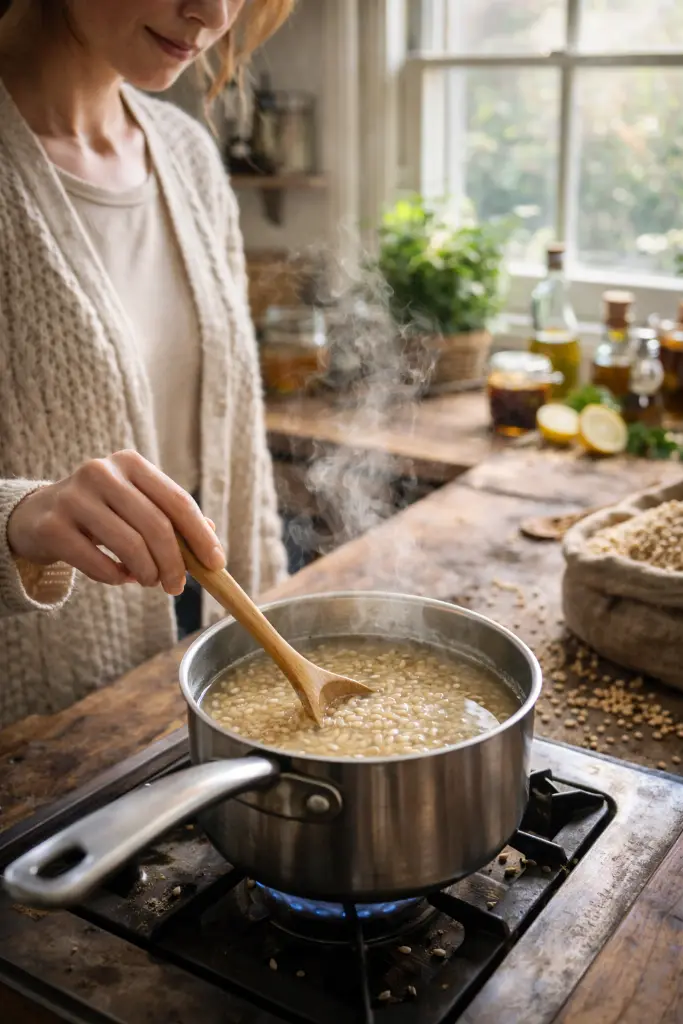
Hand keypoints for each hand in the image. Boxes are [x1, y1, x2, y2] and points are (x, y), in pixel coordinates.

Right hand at [7, 450, 223, 595]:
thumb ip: (171, 518)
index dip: (201, 536)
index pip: (178, 501)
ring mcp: (74, 497)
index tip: (216, 564)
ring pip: (130, 546)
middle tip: (177, 587)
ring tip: (148, 580)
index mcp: (130, 463)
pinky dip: (116, 577)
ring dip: (147, 573)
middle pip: (157, 526)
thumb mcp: (135, 505)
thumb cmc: (101, 513)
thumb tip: (210, 538)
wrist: (38, 515)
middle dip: (174, 564)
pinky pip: (99, 564)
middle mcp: (101, 473)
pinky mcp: (53, 526)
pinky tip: (120, 576)